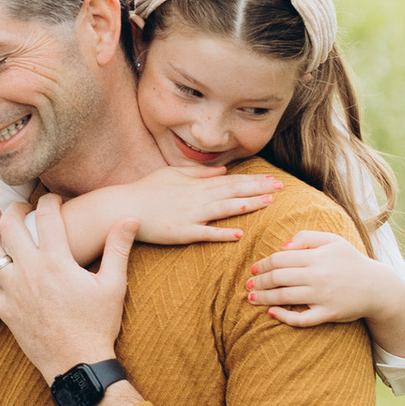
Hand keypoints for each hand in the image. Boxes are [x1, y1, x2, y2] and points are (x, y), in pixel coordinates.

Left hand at [0, 196, 137, 405]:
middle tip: (21, 208)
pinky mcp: (4, 310)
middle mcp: (31, 271)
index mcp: (57, 261)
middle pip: (12, 228)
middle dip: (15, 210)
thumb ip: (119, 248)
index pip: (47, 217)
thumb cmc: (99, 324)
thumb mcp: (114, 284)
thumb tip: (130, 217)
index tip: (52, 200)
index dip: (49, 202)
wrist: (79, 363)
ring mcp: (14, 290)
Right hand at [110, 166, 279, 247]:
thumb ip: (199, 173)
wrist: (122, 207)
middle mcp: (196, 197)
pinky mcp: (181, 232)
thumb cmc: (146, 190)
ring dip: (247, 205)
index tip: (273, 179)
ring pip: (224, 209)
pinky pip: (204, 234)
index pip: (231, 181)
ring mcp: (190, 215)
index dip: (254, 180)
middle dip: (258, 189)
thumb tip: (223, 171)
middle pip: (232, 192)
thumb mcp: (172, 174)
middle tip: (281, 188)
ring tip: (268, 203)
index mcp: (196, 184)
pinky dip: (221, 234)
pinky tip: (238, 234)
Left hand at [246, 228, 404, 346]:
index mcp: (317, 257)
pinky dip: (285, 317)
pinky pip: (302, 319)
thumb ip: (306, 238)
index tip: (254, 269)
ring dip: (264, 298)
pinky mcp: (328, 314)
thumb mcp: (333, 241)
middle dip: (259, 282)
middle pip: (279, 278)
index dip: (263, 264)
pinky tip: (272, 313)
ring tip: (252, 298)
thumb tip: (282, 246)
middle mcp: (319, 276)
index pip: (280, 259)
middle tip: (248, 285)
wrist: (377, 287)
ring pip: (285, 297)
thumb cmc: (351, 261)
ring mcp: (323, 296)